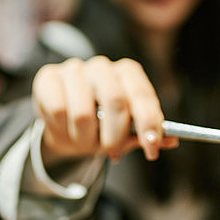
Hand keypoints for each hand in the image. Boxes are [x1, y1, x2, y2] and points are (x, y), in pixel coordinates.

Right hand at [32, 56, 178, 162]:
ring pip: (83, 113)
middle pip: (115, 100)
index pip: (142, 94)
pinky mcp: (47, 76)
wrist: (63, 125)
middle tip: (113, 153)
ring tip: (84, 143)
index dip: (149, 122)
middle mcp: (102, 66)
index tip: (152, 147)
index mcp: (127, 73)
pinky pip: (58, 111)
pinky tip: (64, 129)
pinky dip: (62, 130)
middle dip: (115, 136)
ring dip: (85, 140)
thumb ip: (145, 135)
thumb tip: (172, 141)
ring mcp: (74, 69)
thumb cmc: (100, 127)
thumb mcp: (125, 133)